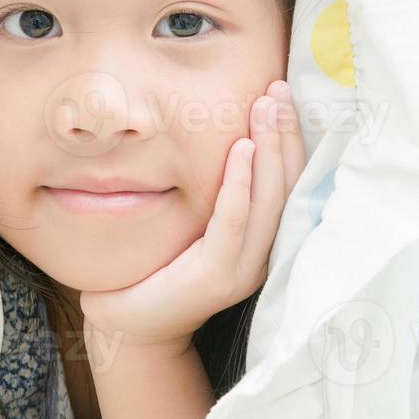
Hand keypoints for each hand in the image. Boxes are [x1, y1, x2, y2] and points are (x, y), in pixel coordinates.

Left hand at [78, 79, 304, 353]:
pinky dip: (240, 184)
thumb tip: (225, 130)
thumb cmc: (156, 269)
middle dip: (285, 134)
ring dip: (270, 148)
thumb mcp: (195, 224)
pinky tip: (241, 149)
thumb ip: (217, 191)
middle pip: (289, 186)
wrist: (127, 327)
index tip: (284, 97)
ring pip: (270, 200)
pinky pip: (234, 221)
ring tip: (266, 107)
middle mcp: (262, 256)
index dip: (291, 140)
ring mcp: (243, 269)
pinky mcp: (216, 277)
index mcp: (262, 242)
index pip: (290, 185)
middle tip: (279, 91)